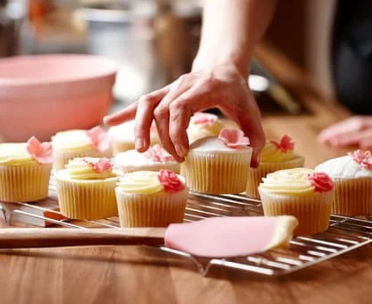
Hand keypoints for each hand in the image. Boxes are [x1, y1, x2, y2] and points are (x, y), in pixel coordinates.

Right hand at [103, 63, 264, 166]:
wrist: (223, 66)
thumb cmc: (237, 91)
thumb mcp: (251, 112)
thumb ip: (255, 137)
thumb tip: (252, 164)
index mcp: (204, 87)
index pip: (180, 107)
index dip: (176, 131)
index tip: (183, 152)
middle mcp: (183, 84)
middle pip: (161, 110)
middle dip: (164, 137)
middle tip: (175, 158)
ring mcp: (170, 87)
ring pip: (146, 103)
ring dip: (138, 127)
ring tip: (139, 149)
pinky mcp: (163, 92)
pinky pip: (141, 102)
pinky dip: (125, 114)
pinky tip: (109, 123)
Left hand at [317, 115, 371, 160]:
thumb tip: (367, 146)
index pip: (358, 124)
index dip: (340, 129)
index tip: (324, 135)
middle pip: (359, 125)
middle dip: (339, 132)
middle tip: (322, 139)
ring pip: (370, 132)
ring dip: (350, 137)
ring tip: (334, 142)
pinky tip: (364, 145)